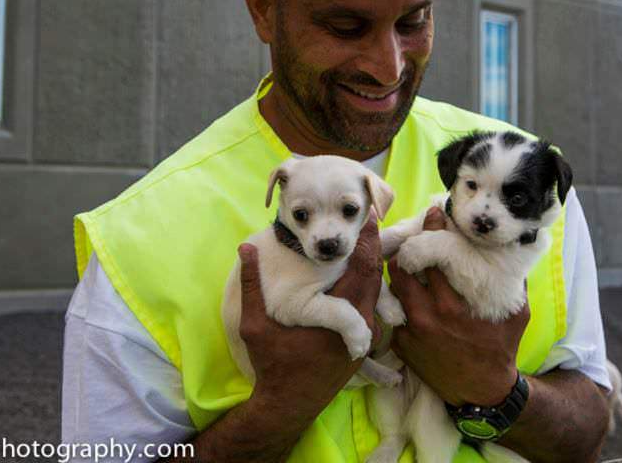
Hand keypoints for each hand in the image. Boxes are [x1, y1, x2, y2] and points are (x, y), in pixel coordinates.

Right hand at [237, 215, 383, 420]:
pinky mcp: (363, 344)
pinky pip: (371, 307)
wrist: (289, 406)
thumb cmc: (273, 365)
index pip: (364, 267)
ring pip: (376, 291)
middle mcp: (362, 324)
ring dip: (370, 266)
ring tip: (361, 240)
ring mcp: (366, 336)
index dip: (367, 239)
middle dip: (371, 246)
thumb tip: (246, 248)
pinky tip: (356, 273)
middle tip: (364, 220)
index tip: (365, 215)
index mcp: (341, 315)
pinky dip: (367, 286)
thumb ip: (252, 286)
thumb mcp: (255, 326)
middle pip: (376, 275)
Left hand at [389, 207, 527, 406]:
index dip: (431, 231)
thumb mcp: (516, 313)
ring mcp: (410, 332)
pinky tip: (408, 293)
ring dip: (400, 274)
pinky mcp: (401, 345)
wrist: (482, 392)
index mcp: (452, 306)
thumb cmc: (501, 348)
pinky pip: (394, 313)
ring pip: (392, 289)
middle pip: (401, 269)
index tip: (432, 215)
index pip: (432, 256)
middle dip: (407, 250)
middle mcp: (426, 317)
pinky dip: (400, 301)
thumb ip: (512, 280)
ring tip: (408, 261)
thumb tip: (511, 248)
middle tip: (414, 239)